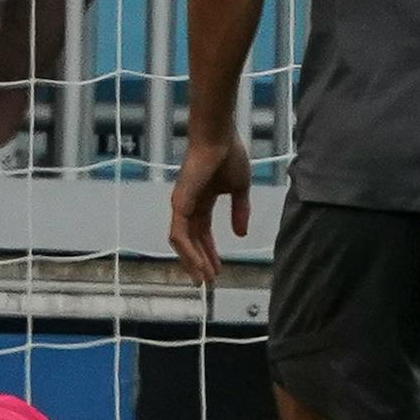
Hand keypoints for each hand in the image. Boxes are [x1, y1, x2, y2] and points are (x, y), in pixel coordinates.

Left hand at [167, 136, 251, 283]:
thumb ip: (240, 211)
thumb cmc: (229, 154)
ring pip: (182, 243)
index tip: (219, 269)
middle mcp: (188, 205)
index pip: (203, 233)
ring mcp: (182, 205)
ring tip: (204, 279)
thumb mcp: (240, 189)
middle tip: (208, 281)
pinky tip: (198, 265)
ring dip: (193, 262)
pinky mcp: (179, 204)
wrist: (219, 137)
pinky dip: (188, 252)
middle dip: (200, 262)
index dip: (210, 252)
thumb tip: (241, 234)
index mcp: (202, 201)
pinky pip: (179, 235)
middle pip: (191, 241)